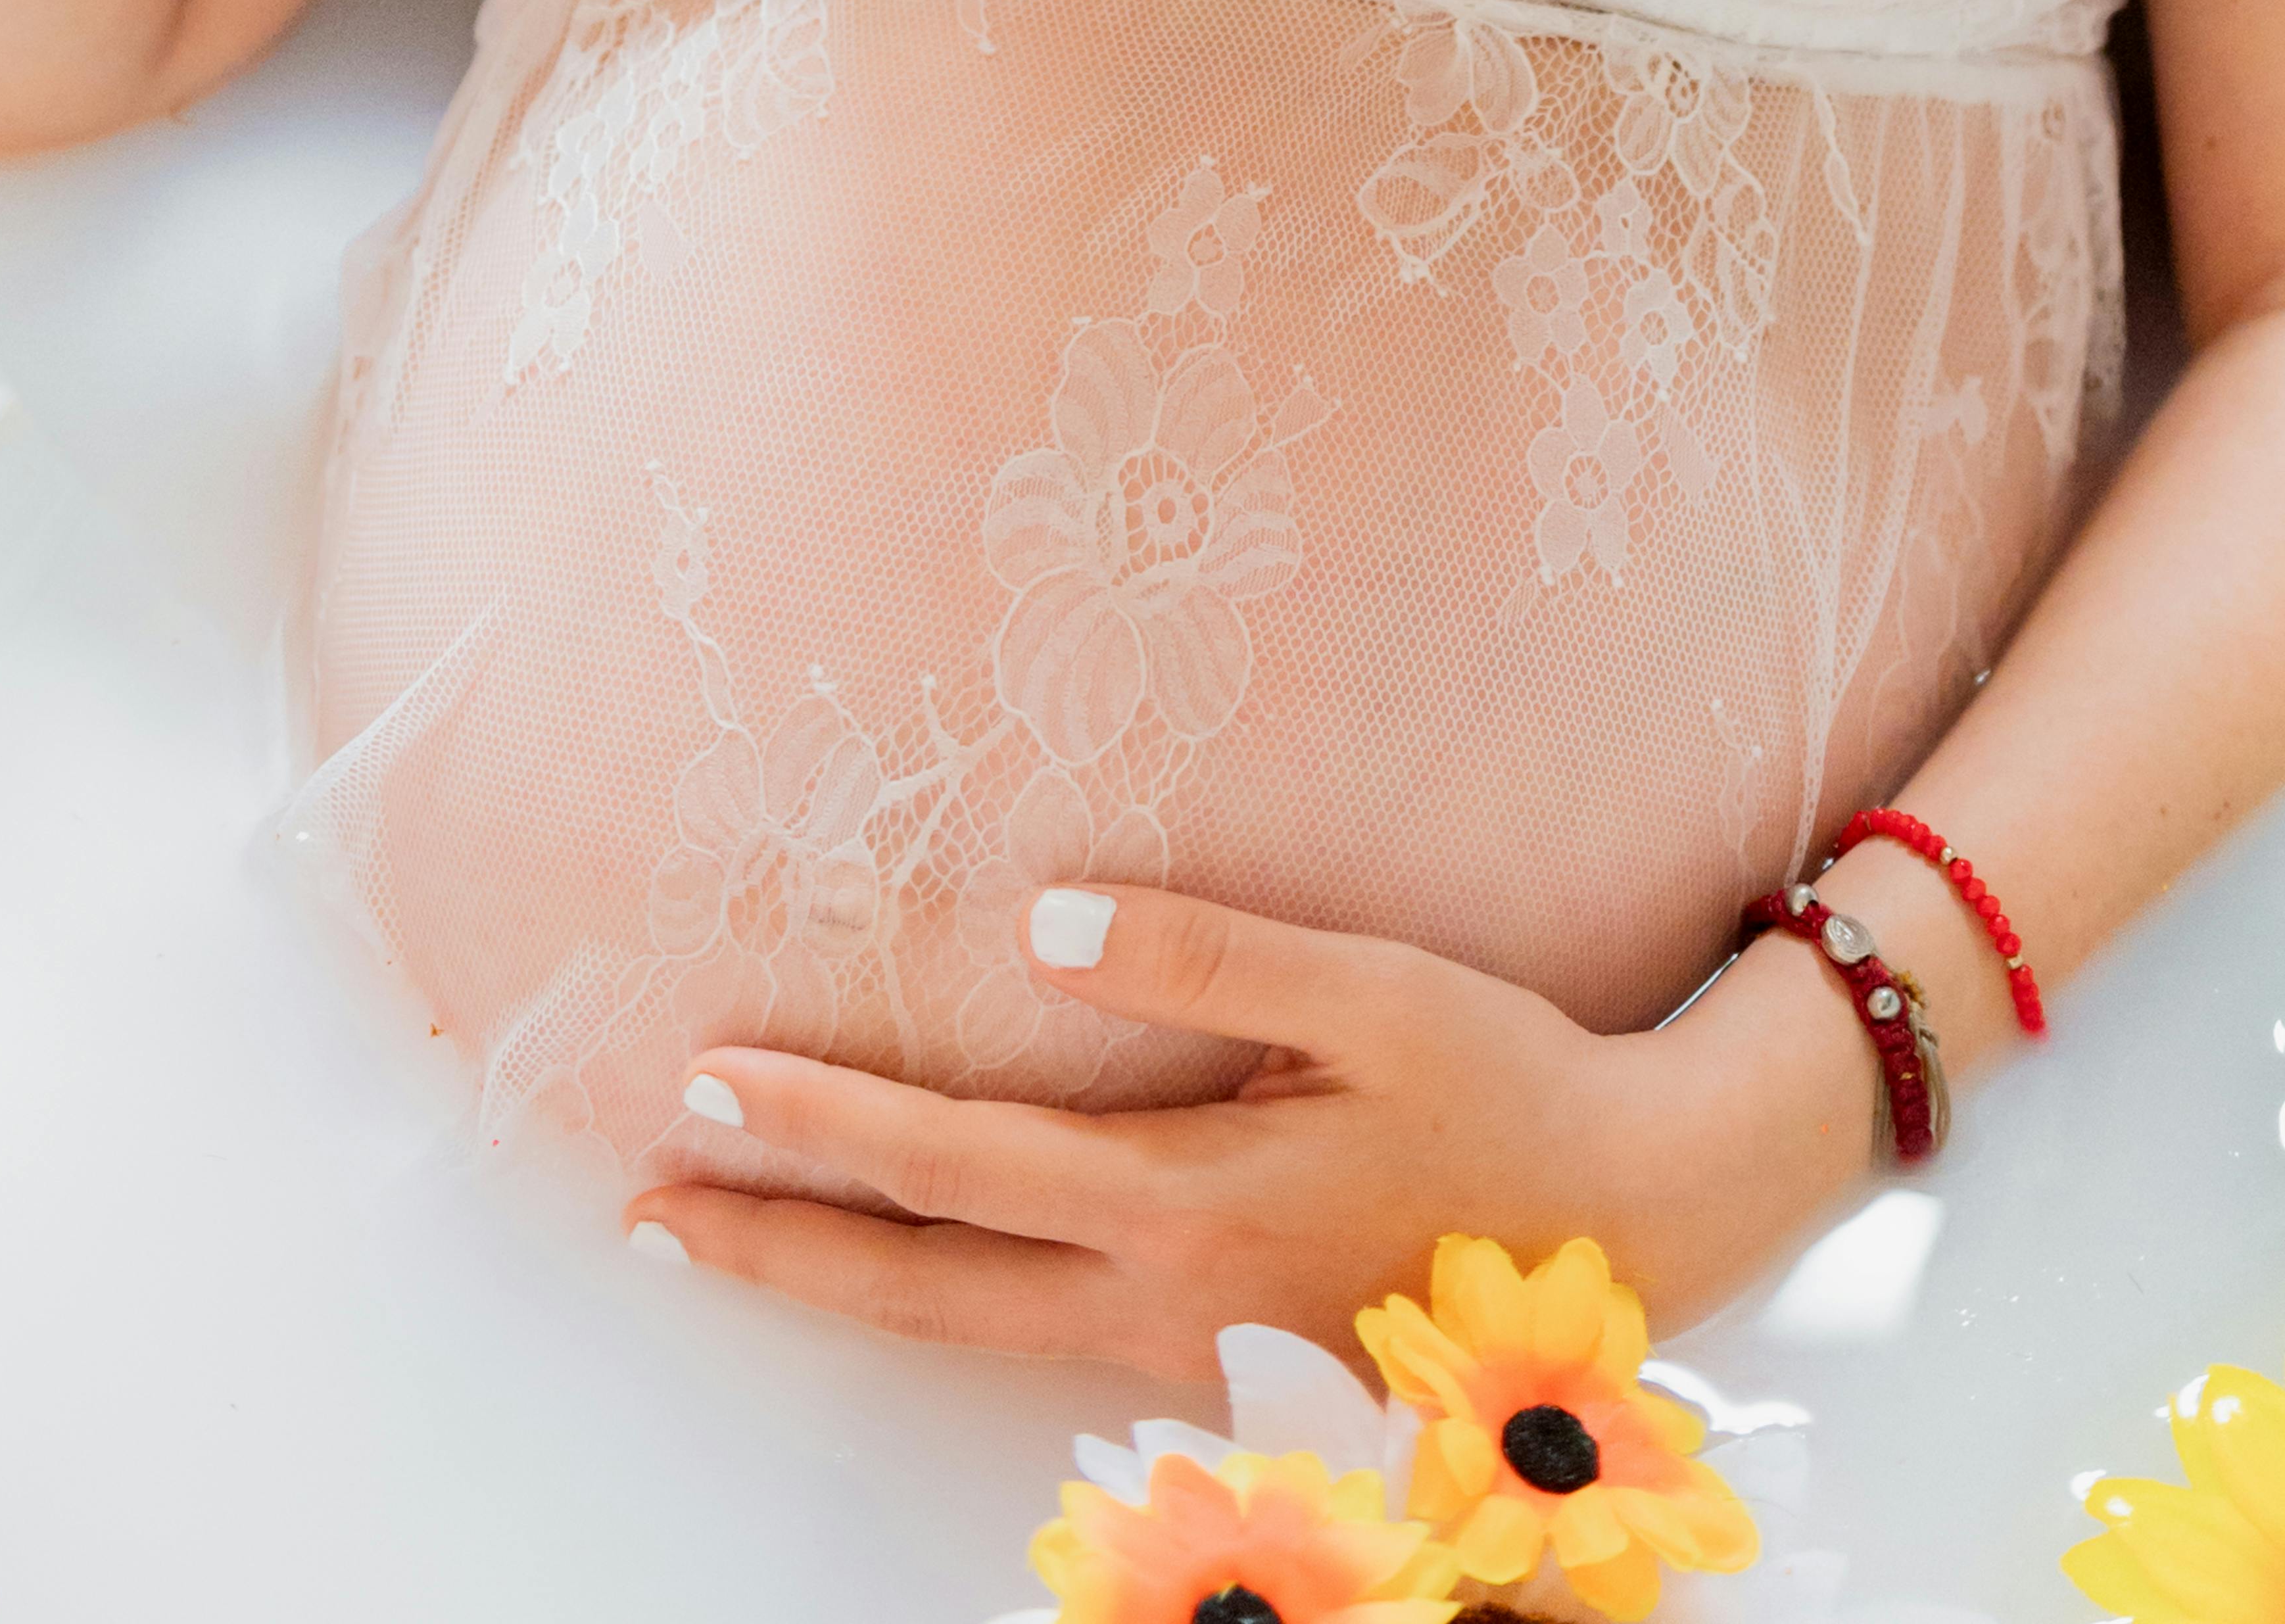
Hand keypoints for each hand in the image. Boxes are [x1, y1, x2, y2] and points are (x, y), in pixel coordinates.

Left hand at [622, 882, 1866, 1372]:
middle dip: (772, 1248)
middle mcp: (1161, 1305)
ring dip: (843, 1275)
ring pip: (970, 1322)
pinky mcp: (1220, 1363)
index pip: (954, 1168)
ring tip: (732, 1230)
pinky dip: (949, 1286)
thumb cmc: (1507, 1085)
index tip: (706, 1086)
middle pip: (922, 1286)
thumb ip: (1209, 956)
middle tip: (643, 1210)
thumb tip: (1045, 920)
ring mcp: (1187, 1356)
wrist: (1640, 1222)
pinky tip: (910, 1250)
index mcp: (1187, 1210)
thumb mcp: (1373, 992)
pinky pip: (1043, 1327)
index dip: (820, 1127)